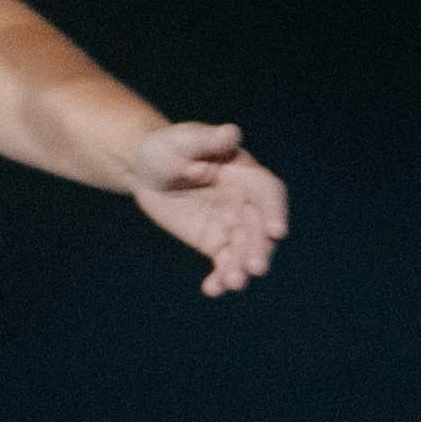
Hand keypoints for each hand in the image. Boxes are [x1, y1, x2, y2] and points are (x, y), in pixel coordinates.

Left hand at [125, 120, 290, 296]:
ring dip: (242, 268)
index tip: (276, 232)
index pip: (269, 193)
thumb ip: (207, 140)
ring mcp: (232, 225)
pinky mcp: (215, 242)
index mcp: (246, 175)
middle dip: (259, 248)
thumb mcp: (182, 140)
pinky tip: (212, 289)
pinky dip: (221, 278)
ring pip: (244, 250)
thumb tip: (232, 132)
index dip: (275, 211)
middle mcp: (246, 202)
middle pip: (260, 229)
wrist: (145, 170)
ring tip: (232, 283)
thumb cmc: (167, 147)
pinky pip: (224, 263)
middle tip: (254, 268)